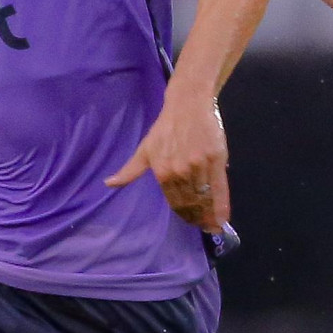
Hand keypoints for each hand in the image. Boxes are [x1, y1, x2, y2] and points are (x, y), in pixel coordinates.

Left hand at [105, 87, 229, 230]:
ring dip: (210, 215)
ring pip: (205, 198)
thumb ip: (130, 171)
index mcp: (162, 172)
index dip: (185, 216)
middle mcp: (180, 172)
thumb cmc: (165, 128)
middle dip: (198, 218)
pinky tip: (223, 219)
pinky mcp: (216, 160)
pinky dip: (222, 206)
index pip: (176, 203)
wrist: (188, 105)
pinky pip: (220, 189)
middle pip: (191, 204)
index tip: (192, 223)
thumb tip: (108, 184)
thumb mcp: (144, 149)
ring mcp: (199, 166)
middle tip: (204, 226)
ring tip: (214, 225)